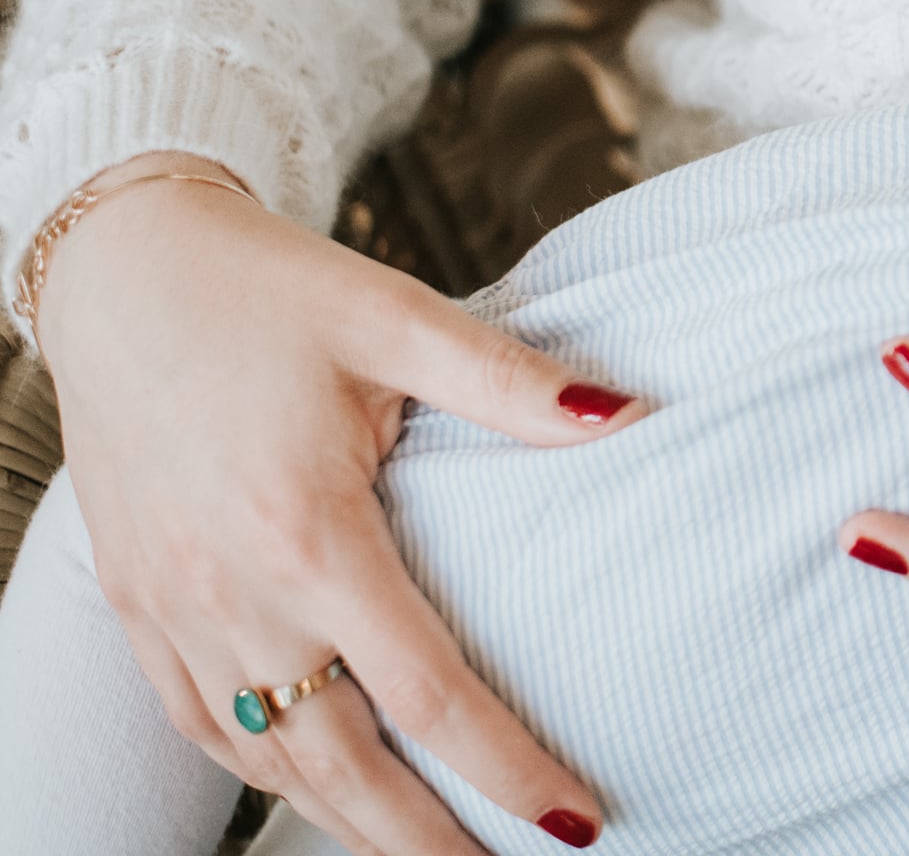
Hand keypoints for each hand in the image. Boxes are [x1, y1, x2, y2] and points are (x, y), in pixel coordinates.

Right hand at [36, 158, 646, 854]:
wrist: (121, 270)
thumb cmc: (266, 290)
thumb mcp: (397, 319)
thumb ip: (511, 383)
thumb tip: (626, 416)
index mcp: (308, 532)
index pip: (425, 691)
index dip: (503, 765)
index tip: (572, 820)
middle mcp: (233, 592)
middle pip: (339, 765)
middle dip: (424, 843)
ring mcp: (173, 610)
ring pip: (265, 761)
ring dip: (346, 819)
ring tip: (427, 853)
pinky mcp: (137, 605)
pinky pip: (199, 726)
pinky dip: (262, 772)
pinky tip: (315, 784)